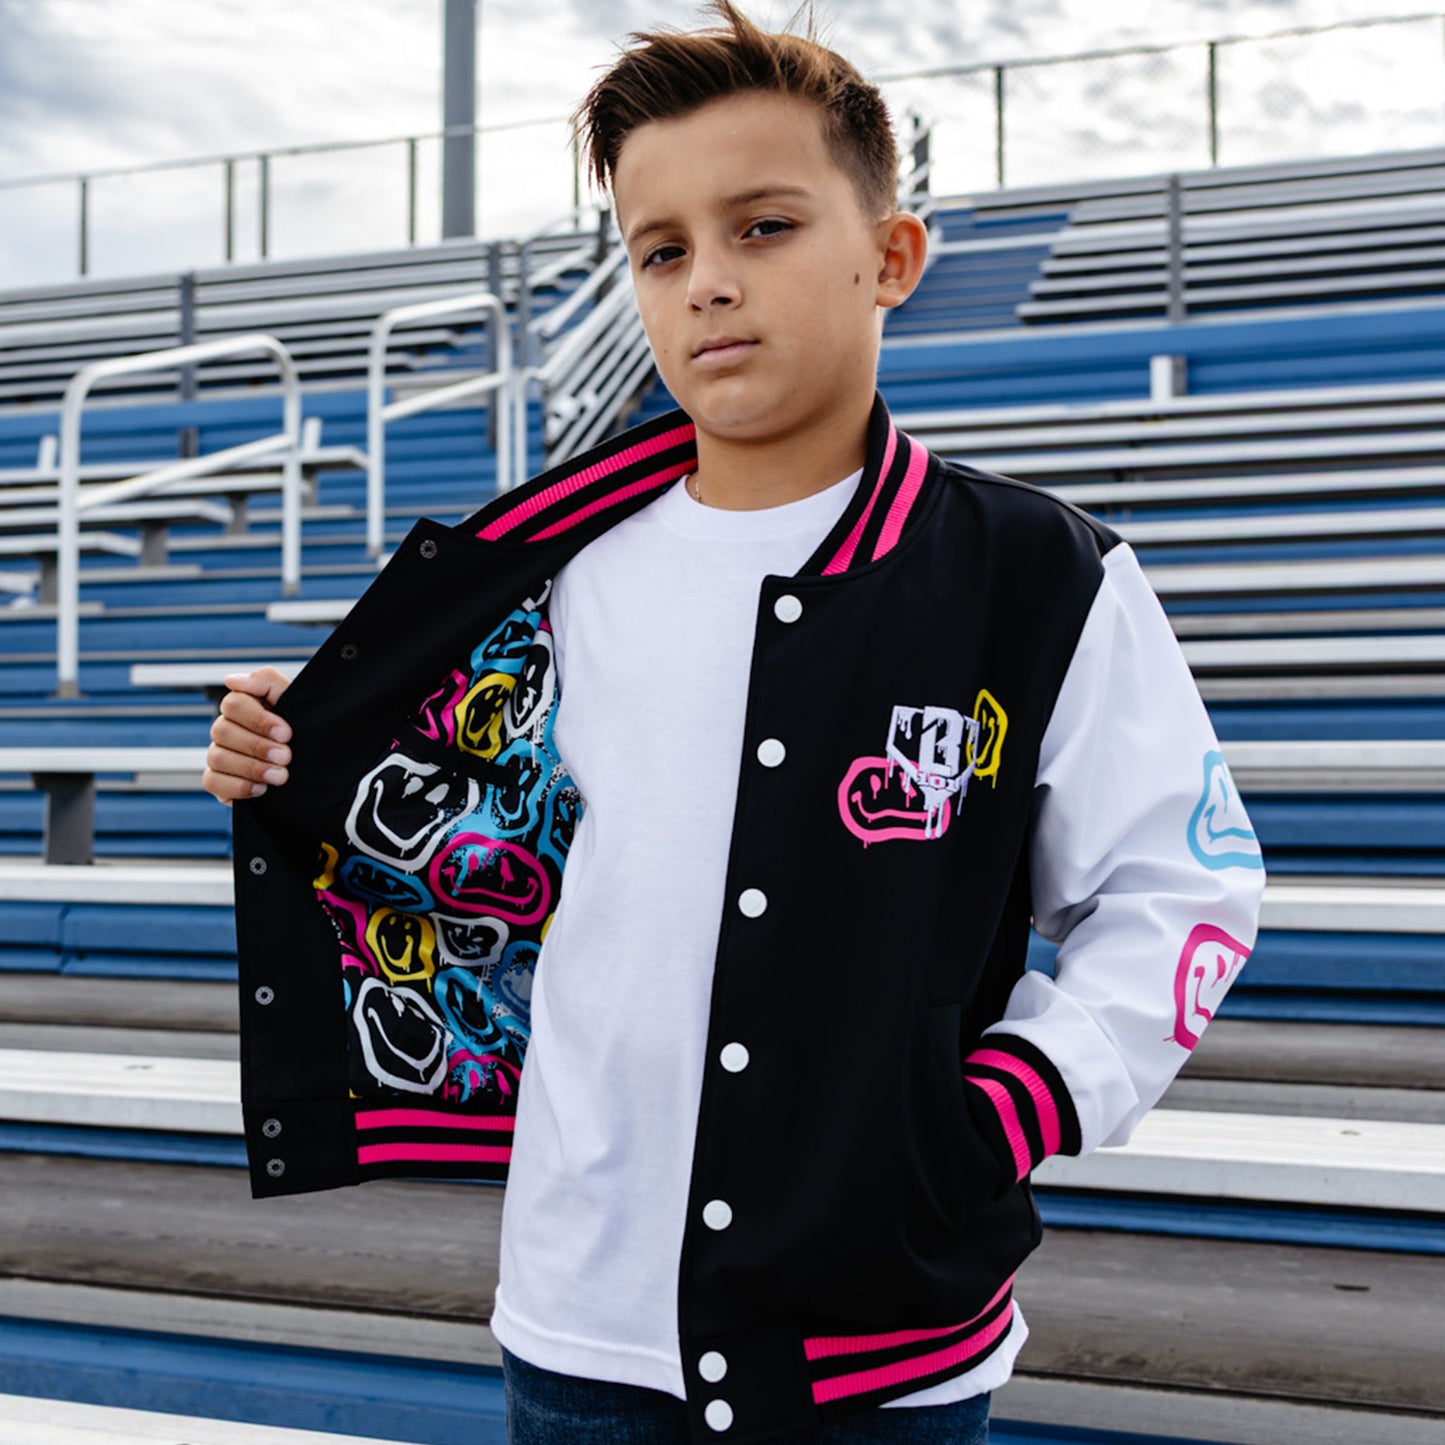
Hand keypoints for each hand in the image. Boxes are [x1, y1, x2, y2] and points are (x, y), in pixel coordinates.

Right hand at [204, 668, 293, 804]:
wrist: (314, 765)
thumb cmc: (302, 729)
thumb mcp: (293, 700)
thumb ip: (266, 681)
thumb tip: (231, 680)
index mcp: (242, 706)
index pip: (233, 704)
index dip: (259, 720)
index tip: (286, 733)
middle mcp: (225, 728)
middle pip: (222, 731)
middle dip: (258, 746)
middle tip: (286, 757)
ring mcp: (218, 754)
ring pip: (217, 757)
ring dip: (251, 768)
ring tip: (281, 776)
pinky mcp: (217, 780)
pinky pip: (212, 782)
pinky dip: (237, 787)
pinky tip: (261, 789)